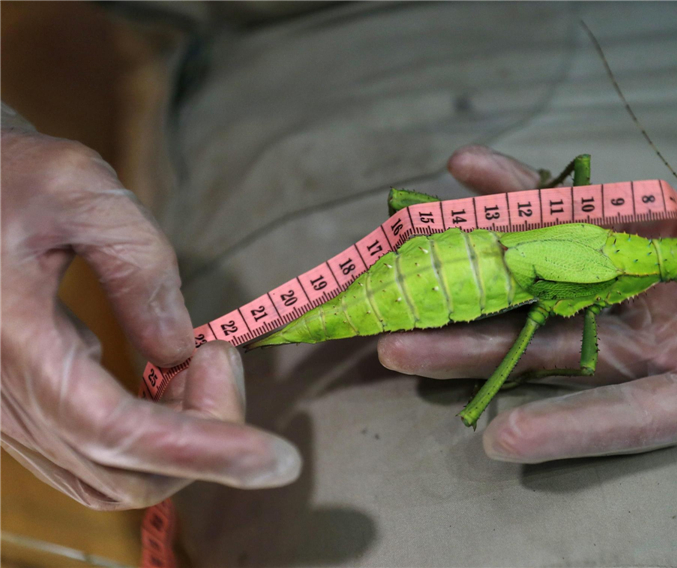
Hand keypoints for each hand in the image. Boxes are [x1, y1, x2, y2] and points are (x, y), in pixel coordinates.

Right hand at [1, 126, 300, 509]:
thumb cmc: (4, 174)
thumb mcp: (77, 189)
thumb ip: (136, 266)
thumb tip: (178, 349)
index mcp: (14, 343)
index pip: (118, 433)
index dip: (206, 452)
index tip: (281, 459)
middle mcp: (2, 397)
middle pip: (124, 473)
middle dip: (205, 436)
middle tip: (222, 354)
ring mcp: (7, 412)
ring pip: (109, 477)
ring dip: (181, 439)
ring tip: (201, 362)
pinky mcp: (22, 406)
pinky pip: (93, 456)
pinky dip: (151, 437)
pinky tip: (172, 379)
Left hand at [378, 113, 676, 547]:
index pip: (635, 417)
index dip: (572, 431)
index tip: (501, 441)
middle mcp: (660, 336)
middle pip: (557, 350)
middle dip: (480, 349)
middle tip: (399, 349)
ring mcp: (642, 277)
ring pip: (549, 276)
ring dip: (481, 264)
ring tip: (415, 255)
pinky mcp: (640, 224)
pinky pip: (575, 206)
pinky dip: (529, 191)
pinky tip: (475, 173)